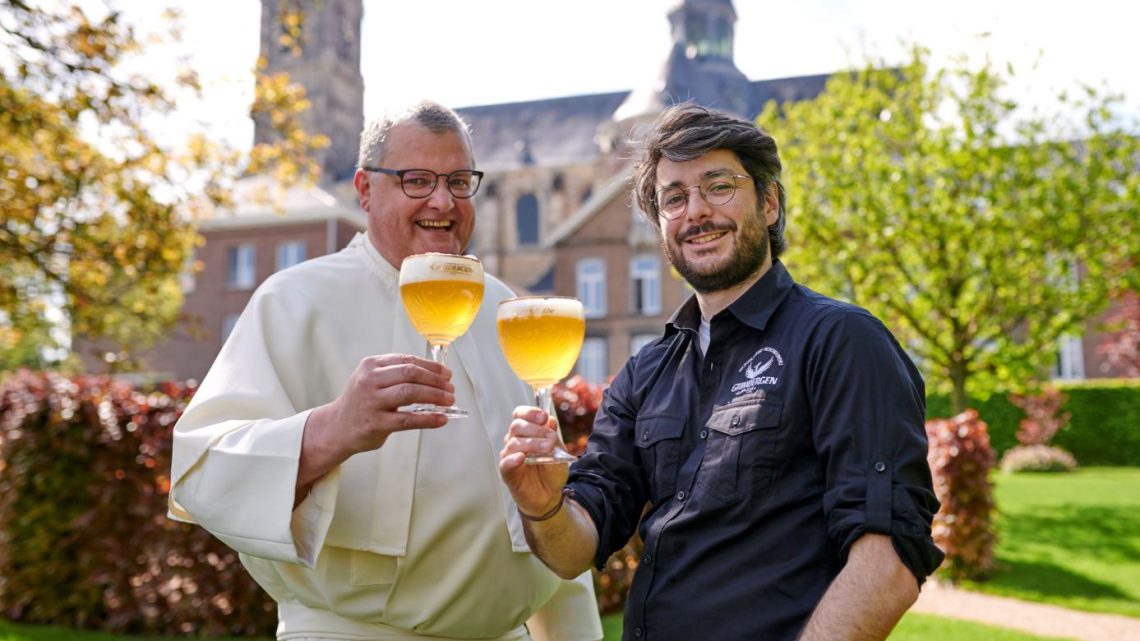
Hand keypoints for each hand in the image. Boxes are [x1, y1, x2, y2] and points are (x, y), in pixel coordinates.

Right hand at [316, 353, 454, 455]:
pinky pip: (407, 419)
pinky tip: (441, 419)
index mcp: (371, 365)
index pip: (407, 360)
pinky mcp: (375, 423)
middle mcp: (369, 380)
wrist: (336, 428)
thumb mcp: (371, 380)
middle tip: (450, 388)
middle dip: (436, 380)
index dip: (431, 367)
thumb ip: (396, 374)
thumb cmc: (361, 402)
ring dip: (435, 395)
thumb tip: (436, 376)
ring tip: (449, 400)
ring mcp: (372, 402)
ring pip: (410, 393)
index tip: (447, 374)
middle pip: (410, 374)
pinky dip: (428, 419)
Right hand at [499, 406, 569, 516]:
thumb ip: (554, 437)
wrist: (549, 495)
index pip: (520, 415)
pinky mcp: (507, 472)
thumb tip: (551, 420)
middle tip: (551, 439)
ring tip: (547, 449)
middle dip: (536, 429)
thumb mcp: (559, 452)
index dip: (530, 413)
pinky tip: (522, 458)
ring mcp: (510, 456)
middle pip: (517, 426)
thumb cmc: (551, 471)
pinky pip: (505, 463)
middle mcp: (515, 441)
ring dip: (532, 443)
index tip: (543, 417)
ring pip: (513, 443)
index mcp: (526, 432)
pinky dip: (513, 459)